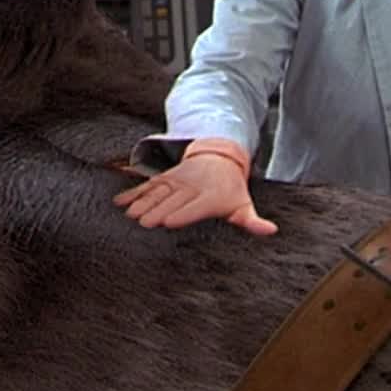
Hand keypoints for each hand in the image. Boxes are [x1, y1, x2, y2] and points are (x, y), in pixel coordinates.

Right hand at [113, 139, 277, 235]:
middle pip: (173, 199)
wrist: (221, 159)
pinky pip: (147, 184)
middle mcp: (191, 187)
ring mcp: (176, 180)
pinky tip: (118, 202)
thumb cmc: (231, 192)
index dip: (182, 213)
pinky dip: (132, 192)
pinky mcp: (164, 178)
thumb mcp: (244, 206)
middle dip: (158, 209)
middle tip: (142, 222)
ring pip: (157, 191)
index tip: (168, 222)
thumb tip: (271, 231)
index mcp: (211, 197)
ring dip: (142, 202)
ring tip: (128, 214)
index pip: (195, 206)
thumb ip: (253, 222)